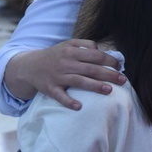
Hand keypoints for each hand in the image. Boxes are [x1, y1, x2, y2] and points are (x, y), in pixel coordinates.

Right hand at [4, 39, 125, 109]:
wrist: (29, 66)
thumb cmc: (55, 55)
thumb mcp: (68, 44)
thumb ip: (85, 44)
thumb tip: (101, 50)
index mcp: (71, 51)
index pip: (95, 55)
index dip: (109, 60)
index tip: (119, 66)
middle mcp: (65, 63)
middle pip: (91, 69)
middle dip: (108, 74)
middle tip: (122, 80)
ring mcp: (57, 76)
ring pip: (79, 81)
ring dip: (95, 86)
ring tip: (109, 90)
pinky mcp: (50, 88)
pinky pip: (60, 96)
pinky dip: (69, 101)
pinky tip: (79, 106)